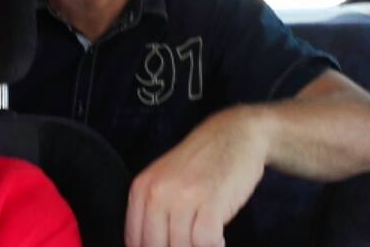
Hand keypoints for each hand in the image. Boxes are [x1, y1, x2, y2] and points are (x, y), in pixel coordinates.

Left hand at [125, 106, 268, 246]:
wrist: (235, 133)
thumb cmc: (202, 162)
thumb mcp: (166, 179)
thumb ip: (153, 209)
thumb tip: (148, 245)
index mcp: (141, 188)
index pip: (134, 239)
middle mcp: (157, 192)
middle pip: (155, 246)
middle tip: (189, 245)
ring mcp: (183, 196)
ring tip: (205, 241)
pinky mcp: (210, 200)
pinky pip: (205, 241)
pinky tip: (218, 241)